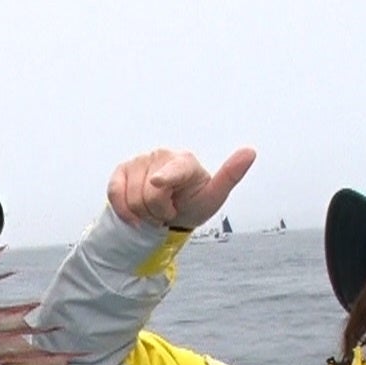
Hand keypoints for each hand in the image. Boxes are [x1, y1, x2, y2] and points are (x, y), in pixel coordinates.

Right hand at [107, 146, 256, 229]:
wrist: (171, 210)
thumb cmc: (194, 201)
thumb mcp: (214, 196)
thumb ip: (230, 175)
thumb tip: (251, 151)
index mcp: (185, 161)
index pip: (175, 169)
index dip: (166, 177)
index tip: (159, 183)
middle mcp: (161, 155)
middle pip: (150, 195)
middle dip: (159, 212)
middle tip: (170, 209)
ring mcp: (139, 161)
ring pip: (132, 199)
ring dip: (144, 213)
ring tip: (156, 208)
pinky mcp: (120, 171)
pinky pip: (114, 194)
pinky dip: (124, 210)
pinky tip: (136, 211)